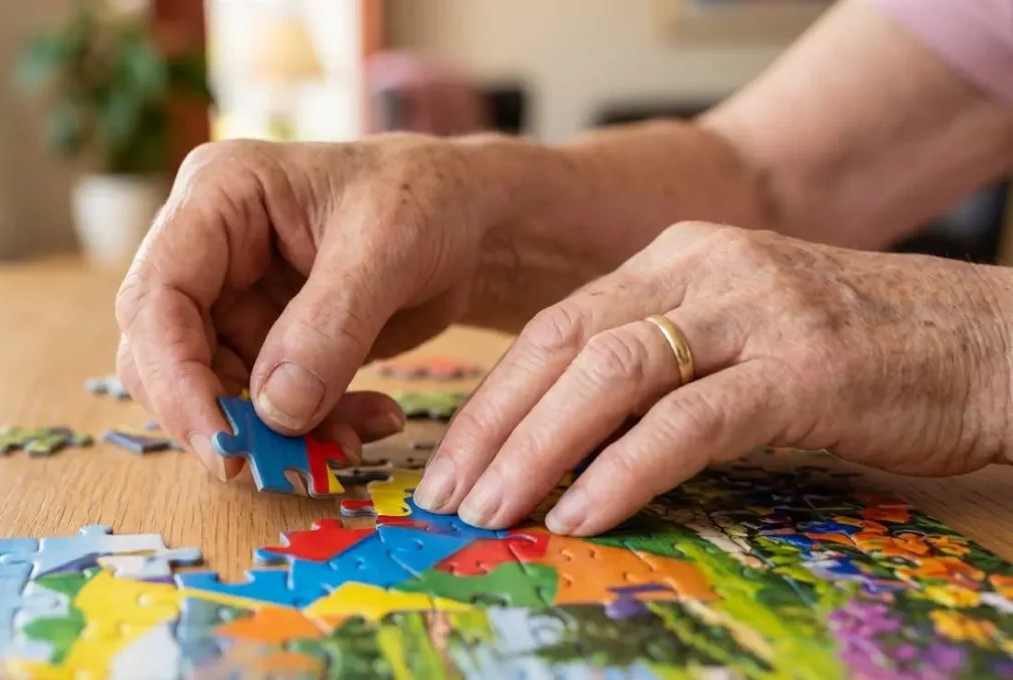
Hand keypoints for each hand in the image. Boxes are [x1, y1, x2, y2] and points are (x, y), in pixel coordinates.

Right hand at [114, 136, 505, 476]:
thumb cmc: (426, 197)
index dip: (176, 379)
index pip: (157, 298)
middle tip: (281, 468)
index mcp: (217, 197)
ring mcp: (232, 299)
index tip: (223, 445)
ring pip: (214, 392)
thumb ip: (330, 327)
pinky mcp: (263, 341)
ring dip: (274, 434)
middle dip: (220, 419)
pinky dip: (308, 430)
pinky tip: (368, 424)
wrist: (465, 214)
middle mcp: (207, 250)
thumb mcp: (387, 248)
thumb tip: (275, 411)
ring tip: (348, 443)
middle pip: (166, 355)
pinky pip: (262, 406)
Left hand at [415, 222, 1012, 535]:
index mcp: (676, 256)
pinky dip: (623, 471)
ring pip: (610, 375)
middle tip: (446, 497)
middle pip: (562, 344)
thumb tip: (563, 439)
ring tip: (494, 514)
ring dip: (538, 451)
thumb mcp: (739, 333)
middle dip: (492, 426)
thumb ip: (660, 362)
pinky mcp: (804, 368)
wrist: (988, 341)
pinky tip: (581, 513)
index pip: (554, 325)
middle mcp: (704, 269)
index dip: (491, 397)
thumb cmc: (856, 349)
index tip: (448, 462)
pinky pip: (689, 421)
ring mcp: (755, 312)